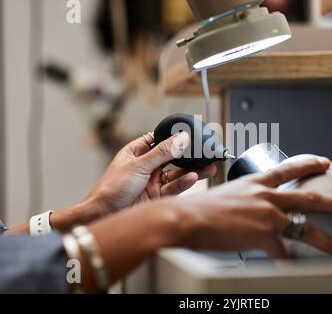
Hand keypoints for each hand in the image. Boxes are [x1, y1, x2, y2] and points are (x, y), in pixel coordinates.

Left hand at [87, 131, 216, 214]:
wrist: (104, 216)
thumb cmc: (111, 189)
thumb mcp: (139, 166)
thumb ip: (162, 153)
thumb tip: (181, 138)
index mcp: (137, 152)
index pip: (160, 140)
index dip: (175, 137)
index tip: (192, 135)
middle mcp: (147, 165)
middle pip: (173, 157)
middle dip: (189, 156)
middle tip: (207, 153)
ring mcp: (153, 181)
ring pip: (177, 173)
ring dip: (192, 170)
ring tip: (209, 167)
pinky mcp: (157, 196)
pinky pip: (174, 187)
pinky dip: (184, 183)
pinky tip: (193, 178)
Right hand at [171, 156, 331, 257]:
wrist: (187, 218)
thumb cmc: (199, 208)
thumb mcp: (225, 194)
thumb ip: (242, 200)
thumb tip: (247, 209)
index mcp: (255, 183)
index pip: (288, 169)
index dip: (308, 164)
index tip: (322, 162)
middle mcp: (265, 196)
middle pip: (308, 197)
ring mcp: (267, 214)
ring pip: (306, 227)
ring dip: (327, 240)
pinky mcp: (263, 234)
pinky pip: (283, 253)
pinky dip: (289, 264)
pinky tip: (295, 269)